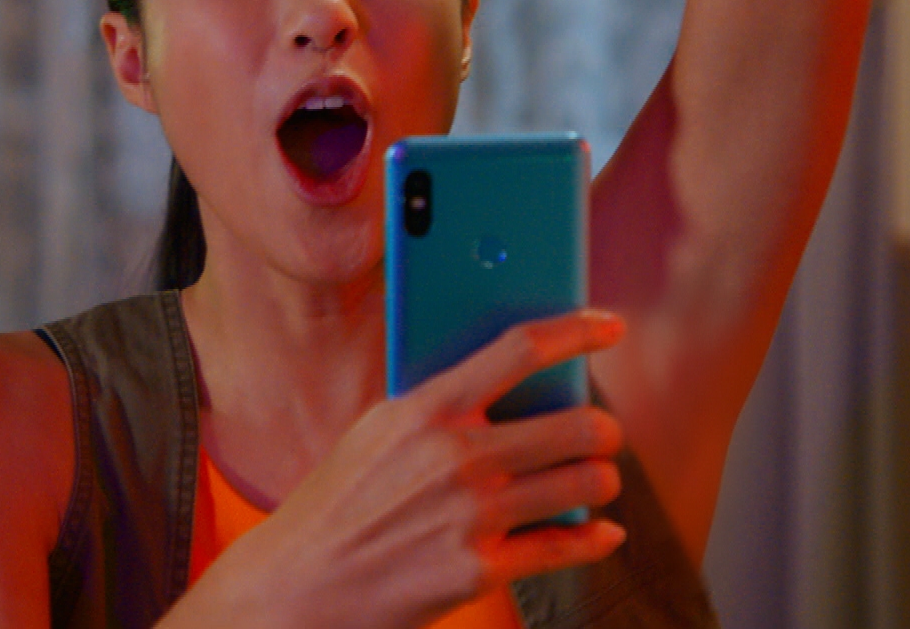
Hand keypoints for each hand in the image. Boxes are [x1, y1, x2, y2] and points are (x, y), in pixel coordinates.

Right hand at [173, 310, 628, 628]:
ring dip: (601, 482)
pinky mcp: (481, 569)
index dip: (575, 332)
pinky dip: (595, 539)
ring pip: (586, 484)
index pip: (519, 350)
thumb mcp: (377, 432)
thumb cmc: (340, 502)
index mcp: (425, 409)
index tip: (608, 326)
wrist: (301, 584)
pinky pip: (568, 546)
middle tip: (602, 433)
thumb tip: (511, 381)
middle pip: (576, 423)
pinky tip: (601, 532)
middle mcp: (455, 457)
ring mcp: (472, 515)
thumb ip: (439, 404)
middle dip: (604, 429)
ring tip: (594, 481)